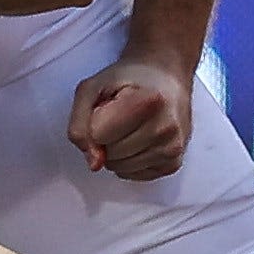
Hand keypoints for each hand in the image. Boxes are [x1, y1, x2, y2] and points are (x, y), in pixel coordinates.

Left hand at [67, 54, 192, 180]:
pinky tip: (139, 139)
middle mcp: (166, 127)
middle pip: (110, 155)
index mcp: (148, 101)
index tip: (109, 105)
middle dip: (105, 138)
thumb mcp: (91, 88)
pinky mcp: (173, 163)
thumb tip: (93, 162)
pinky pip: (133, 175)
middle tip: (119, 116)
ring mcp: (172, 148)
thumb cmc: (129, 80)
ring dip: (115, 152)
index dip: (95, 121)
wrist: (164, 78)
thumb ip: (79, 124)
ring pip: (120, 168)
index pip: (98, 134)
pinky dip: (128, 161)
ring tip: (130, 126)